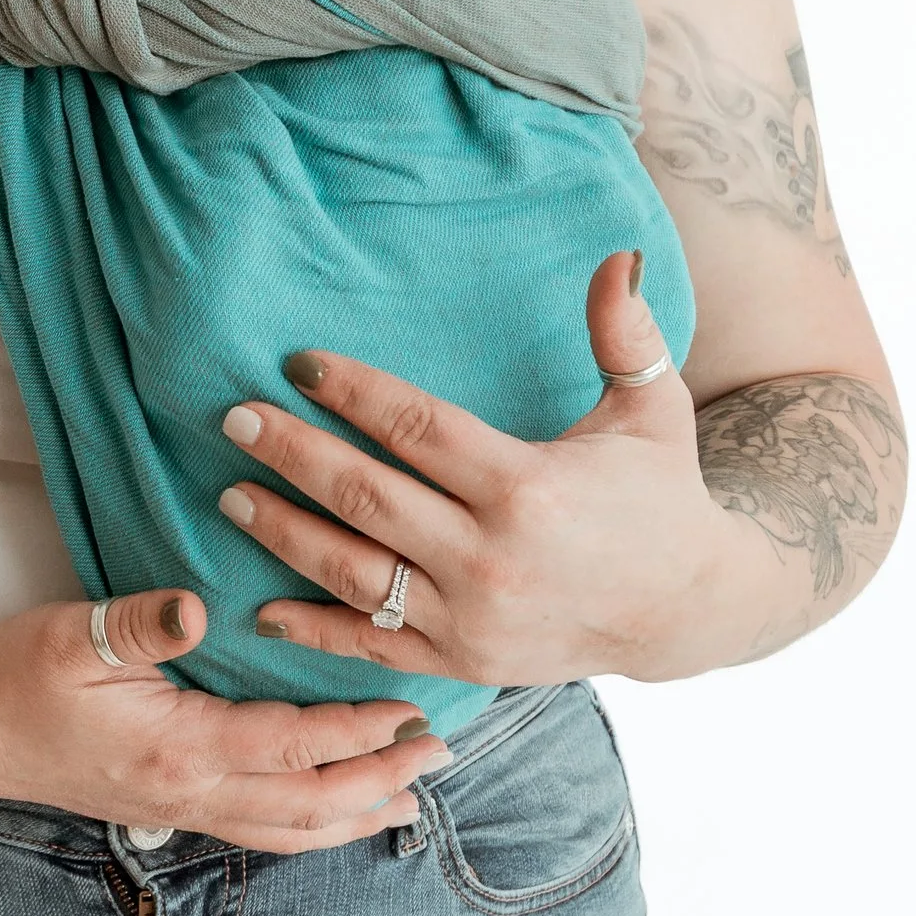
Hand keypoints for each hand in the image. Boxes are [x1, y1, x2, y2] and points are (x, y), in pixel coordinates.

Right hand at [0, 582, 453, 852]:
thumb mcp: (72, 636)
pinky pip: (261, 831)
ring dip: (355, 814)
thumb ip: (141, 624)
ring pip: (289, 830)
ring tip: (410, 800)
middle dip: (381, 780)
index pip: (291, 745)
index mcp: (178, 748)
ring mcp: (182, 808)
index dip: (358, 730)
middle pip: (310, 803)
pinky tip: (336, 813)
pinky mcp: (172, 809)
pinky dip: (311, 826)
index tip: (411, 708)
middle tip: (439, 754)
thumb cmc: (16, 675)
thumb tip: (194, 606)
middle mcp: (190, 792)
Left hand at [216, 252, 743, 687]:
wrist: (684, 609)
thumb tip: (618, 254)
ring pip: (352, 574)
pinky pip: (370, 646)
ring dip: (284, 534)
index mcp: (527, 487)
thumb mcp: (653, 410)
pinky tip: (259, 608)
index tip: (299, 363)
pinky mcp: (461, 661)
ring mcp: (470, 617)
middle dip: (292, 455)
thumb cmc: (661, 495)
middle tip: (234, 419)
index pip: (417, 428)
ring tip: (231, 495)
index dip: (353, 392)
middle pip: (366, 497)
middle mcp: (490, 557)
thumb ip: (626, 334)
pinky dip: (312, 632)